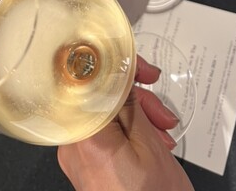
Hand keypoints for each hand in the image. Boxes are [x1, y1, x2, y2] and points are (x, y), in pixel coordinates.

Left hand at [57, 55, 193, 190]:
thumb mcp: (150, 149)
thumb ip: (133, 107)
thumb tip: (124, 79)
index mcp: (84, 137)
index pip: (91, 81)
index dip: (118, 68)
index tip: (139, 68)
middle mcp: (73, 146)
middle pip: (100, 99)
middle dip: (135, 99)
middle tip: (160, 109)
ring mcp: (78, 158)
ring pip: (105, 116)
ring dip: (137, 116)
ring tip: (162, 132)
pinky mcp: (87, 167)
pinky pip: (104, 135)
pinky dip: (128, 132)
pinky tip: (150, 140)